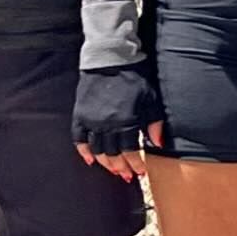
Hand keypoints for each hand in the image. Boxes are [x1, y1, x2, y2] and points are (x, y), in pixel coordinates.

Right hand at [71, 62, 164, 179]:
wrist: (110, 59)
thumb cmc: (135, 77)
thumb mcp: (151, 98)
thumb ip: (154, 122)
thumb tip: (157, 144)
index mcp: (126, 121)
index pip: (130, 151)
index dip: (135, 164)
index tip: (140, 173)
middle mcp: (107, 124)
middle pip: (113, 154)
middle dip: (121, 168)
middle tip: (126, 176)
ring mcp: (92, 121)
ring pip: (97, 150)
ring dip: (105, 163)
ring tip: (113, 170)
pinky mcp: (80, 115)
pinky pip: (79, 138)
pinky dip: (83, 151)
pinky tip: (90, 160)